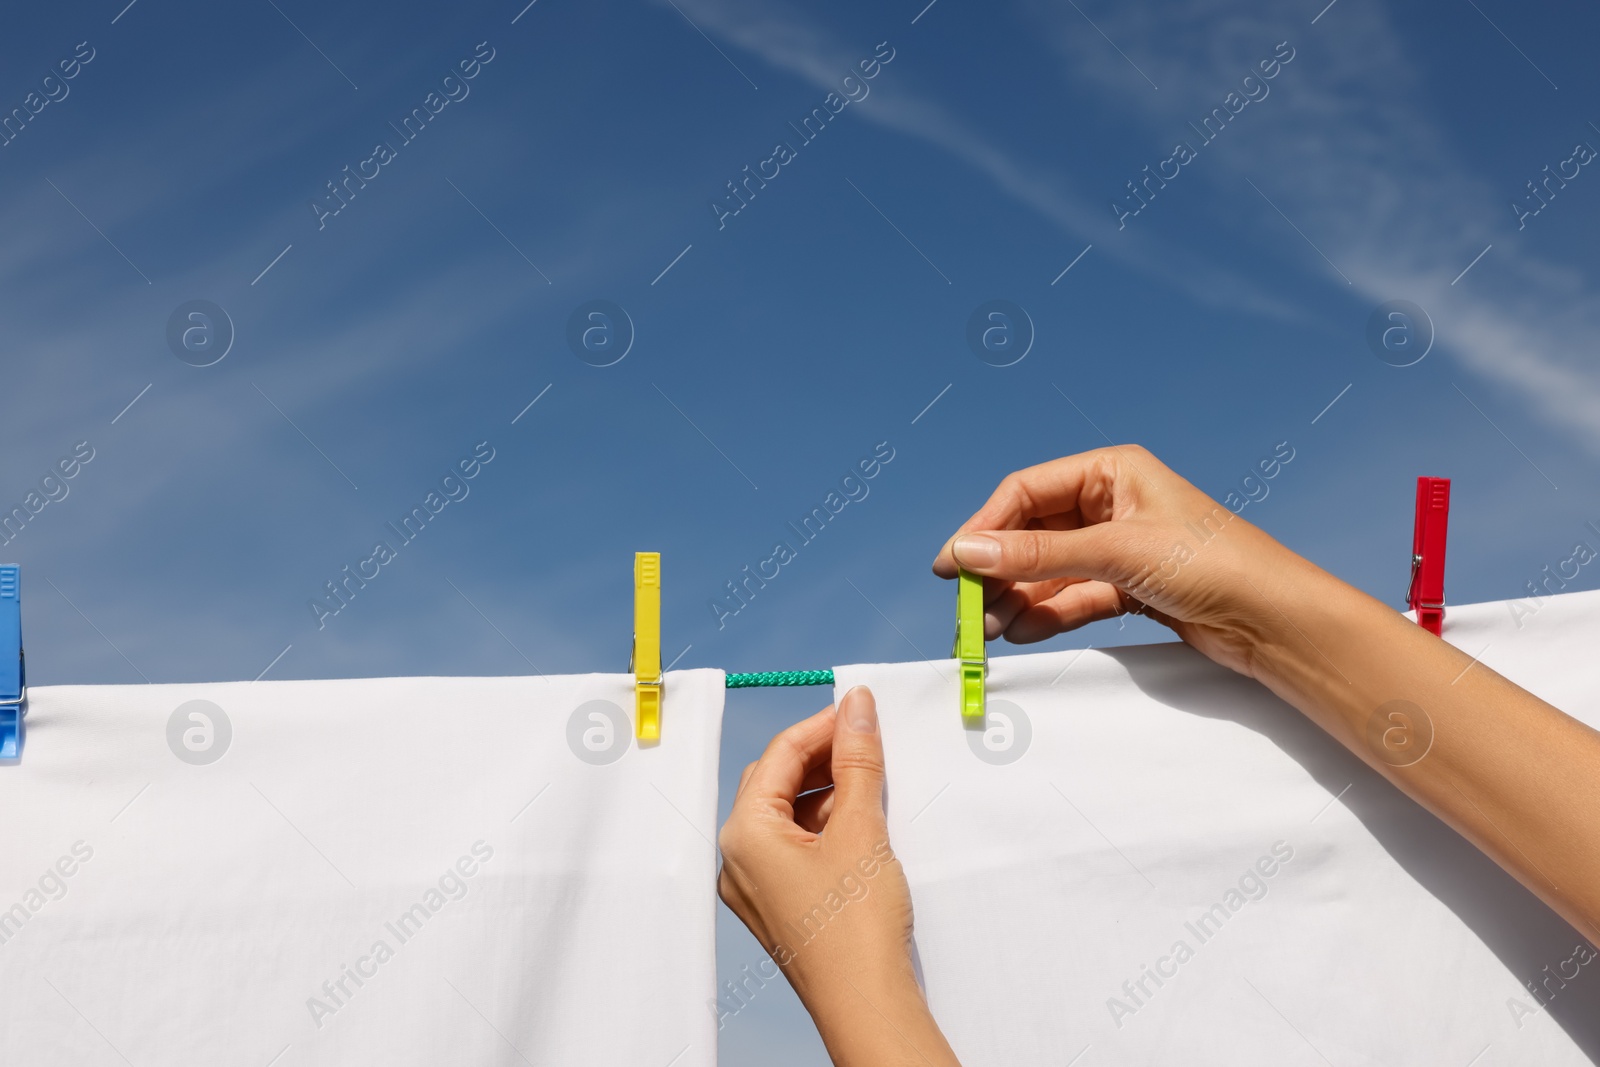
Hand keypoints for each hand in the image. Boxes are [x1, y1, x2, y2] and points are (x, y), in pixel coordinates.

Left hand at [718, 687, 959, 1065]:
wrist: (867, 1006)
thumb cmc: (856, 925)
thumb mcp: (861, 828)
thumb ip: (857, 761)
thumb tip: (856, 706)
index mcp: (743, 836)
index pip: (777, 756)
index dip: (821, 726)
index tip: (860, 708)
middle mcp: (737, 859)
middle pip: (775, 781)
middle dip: (821, 757)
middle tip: (868, 739)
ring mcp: (755, 887)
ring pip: (787, 814)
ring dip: (827, 791)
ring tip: (872, 781)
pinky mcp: (779, 905)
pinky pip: (795, 846)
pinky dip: (826, 825)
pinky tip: (863, 820)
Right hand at [935, 446, 1599, 943]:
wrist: (1276, 620)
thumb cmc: (1211, 564)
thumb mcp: (1116, 551)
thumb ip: (1037, 553)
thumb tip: (965, 554)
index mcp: (1112, 470)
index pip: (1026, 490)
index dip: (984, 527)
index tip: (951, 567)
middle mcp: (1113, 502)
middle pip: (1032, 531)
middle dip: (998, 569)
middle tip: (967, 608)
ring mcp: (1120, 546)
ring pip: (1049, 568)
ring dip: (1018, 597)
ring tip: (989, 631)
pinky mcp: (1130, 586)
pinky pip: (1072, 595)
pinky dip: (1046, 613)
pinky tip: (1022, 632)